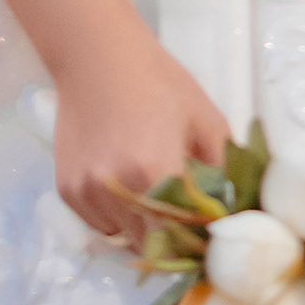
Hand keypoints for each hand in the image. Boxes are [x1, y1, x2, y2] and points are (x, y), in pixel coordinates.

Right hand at [50, 30, 230, 245]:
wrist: (98, 58)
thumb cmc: (158, 83)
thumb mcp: (206, 120)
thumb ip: (225, 170)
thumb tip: (237, 211)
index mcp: (155, 171)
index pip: (181, 238)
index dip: (197, 243)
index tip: (209, 238)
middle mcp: (116, 188)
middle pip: (151, 246)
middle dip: (173, 241)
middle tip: (187, 223)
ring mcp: (87, 192)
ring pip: (124, 238)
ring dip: (143, 229)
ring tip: (153, 194)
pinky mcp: (67, 190)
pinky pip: (99, 223)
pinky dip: (117, 217)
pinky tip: (126, 184)